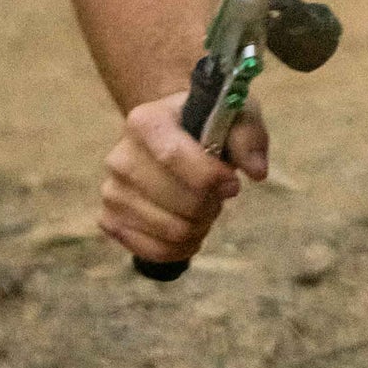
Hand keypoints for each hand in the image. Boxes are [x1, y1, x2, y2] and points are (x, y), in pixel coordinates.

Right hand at [98, 90, 268, 263]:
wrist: (175, 135)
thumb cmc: (208, 126)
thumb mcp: (235, 116)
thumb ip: (249, 136)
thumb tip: (256, 171)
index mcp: (145, 121)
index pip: (172, 155)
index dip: (209, 176)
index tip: (233, 183)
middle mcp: (120, 156)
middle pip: (178, 200)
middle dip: (211, 204)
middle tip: (218, 193)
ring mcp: (112, 191)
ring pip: (170, 230)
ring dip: (200, 225)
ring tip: (202, 206)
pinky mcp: (111, 221)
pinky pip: (154, 252)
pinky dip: (181, 248)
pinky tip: (190, 229)